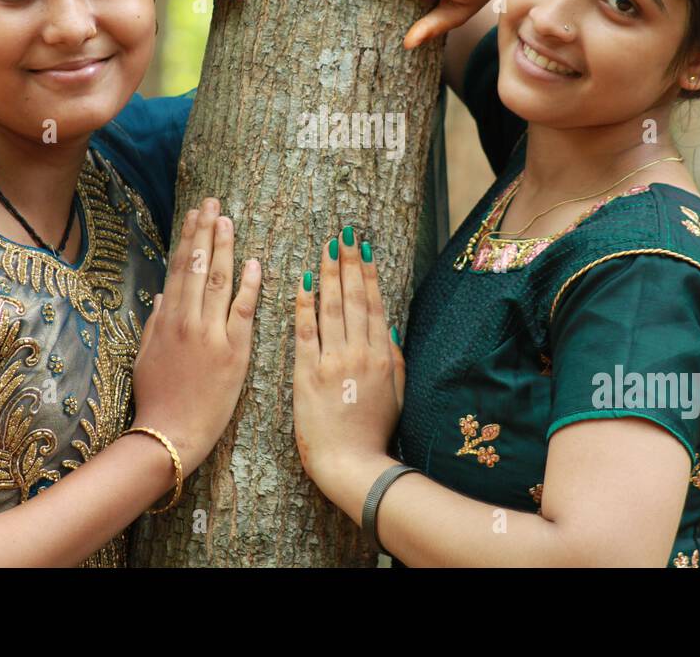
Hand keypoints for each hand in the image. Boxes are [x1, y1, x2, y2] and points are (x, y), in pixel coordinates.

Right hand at [132, 197, 259, 472]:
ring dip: (224, 247)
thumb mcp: (146, 357)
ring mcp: (212, 335)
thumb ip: (155, 323)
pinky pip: (243, 312)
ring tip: (228, 220)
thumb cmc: (156, 399)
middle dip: (206, 231)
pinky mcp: (234, 352)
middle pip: (198, 266)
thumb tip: (163, 294)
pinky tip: (255, 263)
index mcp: (167, 320)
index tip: (195, 214)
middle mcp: (188, 321)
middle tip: (214, 203)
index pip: (180, 268)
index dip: (188, 238)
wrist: (171, 435)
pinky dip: (249, 285)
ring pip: (219, 281)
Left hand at [292, 227, 404, 492]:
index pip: (374, 303)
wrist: (352, 464)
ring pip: (331, 308)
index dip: (367, 272)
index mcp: (382, 356)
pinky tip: (302, 282)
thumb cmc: (375, 432)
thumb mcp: (397, 393)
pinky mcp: (307, 374)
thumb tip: (391, 325)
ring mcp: (333, 361)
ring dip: (328, 274)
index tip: (362, 248)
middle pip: (353, 298)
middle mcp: (359, 352)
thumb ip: (395, 357)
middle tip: (342, 235)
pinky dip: (305, 305)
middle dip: (347, 263)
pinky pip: (305, 332)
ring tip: (325, 248)